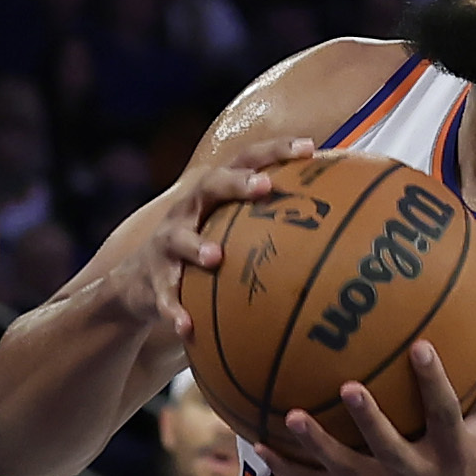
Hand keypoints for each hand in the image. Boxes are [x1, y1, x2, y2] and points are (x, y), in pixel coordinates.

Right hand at [130, 137, 323, 339]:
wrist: (136, 284)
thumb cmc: (201, 252)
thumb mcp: (229, 232)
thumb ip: (269, 226)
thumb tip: (338, 232)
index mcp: (214, 195)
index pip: (246, 161)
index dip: (276, 150)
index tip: (309, 148)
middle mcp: (189, 211)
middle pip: (211, 185)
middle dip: (237, 183)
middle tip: (263, 187)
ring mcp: (167, 244)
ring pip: (178, 239)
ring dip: (197, 246)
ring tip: (215, 257)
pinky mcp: (152, 280)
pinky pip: (164, 295)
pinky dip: (174, 310)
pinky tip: (187, 327)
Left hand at [264, 326, 475, 475]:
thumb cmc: (474, 454)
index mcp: (450, 449)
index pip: (444, 412)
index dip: (434, 381)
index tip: (420, 344)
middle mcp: (414, 471)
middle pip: (388, 447)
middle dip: (370, 421)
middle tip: (348, 386)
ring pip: (343, 469)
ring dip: (316, 446)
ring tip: (290, 416)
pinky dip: (287, 467)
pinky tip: (257, 443)